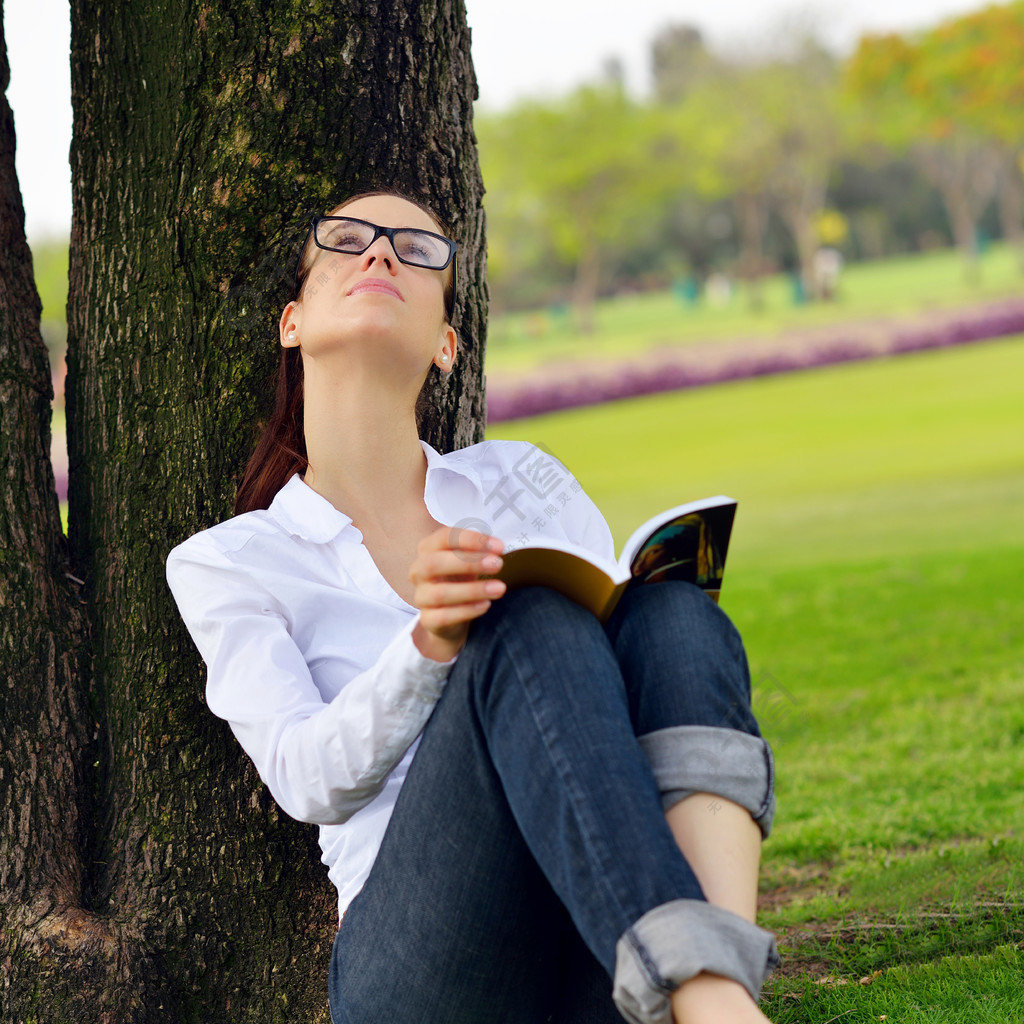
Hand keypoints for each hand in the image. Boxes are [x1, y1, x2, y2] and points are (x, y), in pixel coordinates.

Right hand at [409, 526, 506, 661]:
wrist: (452, 613)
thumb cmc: (460, 578)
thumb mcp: (469, 559)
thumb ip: (480, 551)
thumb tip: (497, 547)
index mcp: (428, 548)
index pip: (444, 537)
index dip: (471, 540)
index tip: (498, 546)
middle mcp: (419, 571)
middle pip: (434, 563)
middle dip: (469, 562)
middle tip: (498, 564)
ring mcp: (421, 596)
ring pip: (441, 593)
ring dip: (473, 590)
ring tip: (500, 588)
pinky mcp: (428, 619)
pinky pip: (444, 616)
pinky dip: (467, 611)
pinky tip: (485, 605)